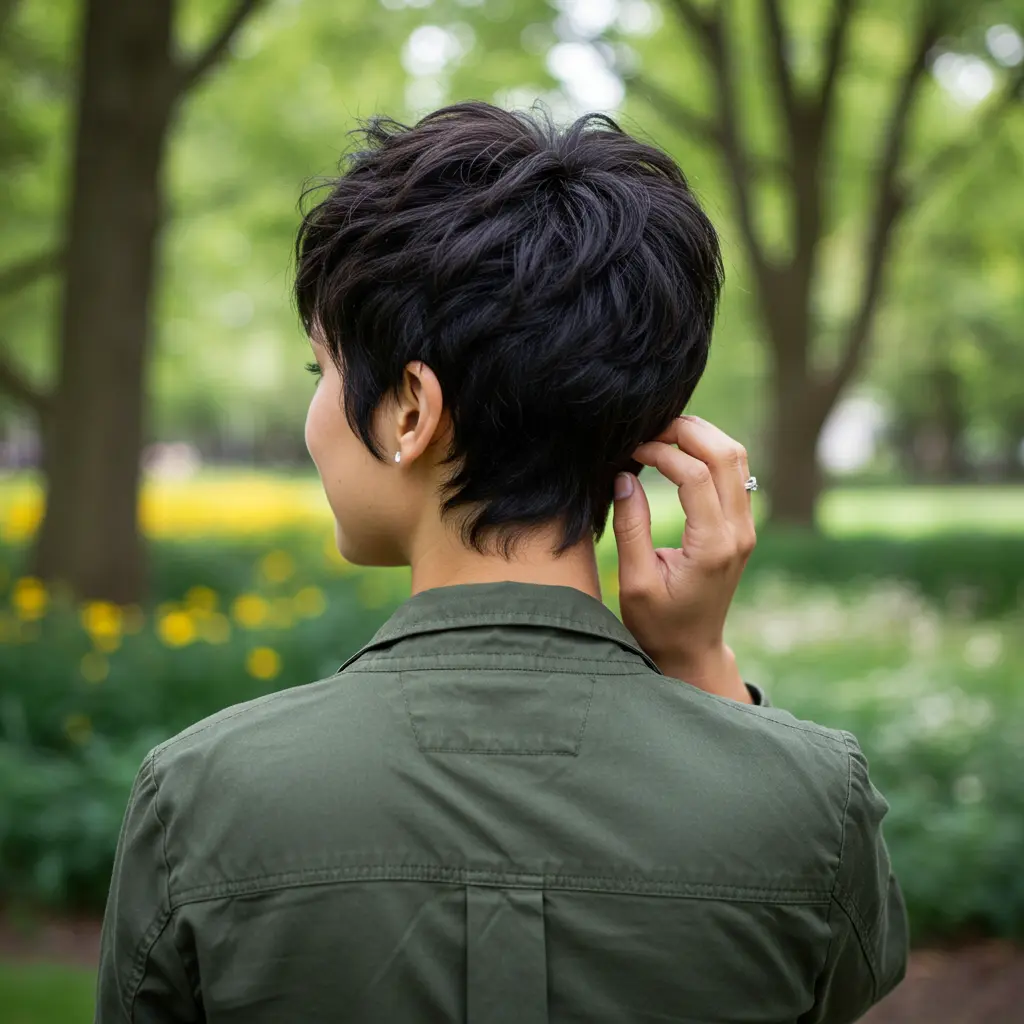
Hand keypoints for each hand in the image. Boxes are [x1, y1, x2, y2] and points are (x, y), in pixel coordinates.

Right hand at [611, 415, 755, 701]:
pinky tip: (679, 452)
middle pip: (726, 455)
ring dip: (702, 436)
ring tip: (661, 435)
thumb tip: (624, 476)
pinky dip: (709, 452)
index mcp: (712, 547)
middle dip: (687, 431)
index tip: (631, 451)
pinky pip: (735, 472)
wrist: (693, 650)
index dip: (661, 453)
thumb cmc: (659, 623)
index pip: (695, 476)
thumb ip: (631, 528)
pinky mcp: (742, 526)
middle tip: (648, 429)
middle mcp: (738, 533)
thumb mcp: (635, 581)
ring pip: (737, 457)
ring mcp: (746, 528)